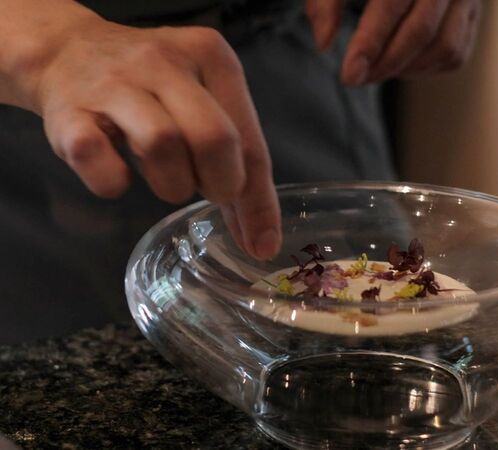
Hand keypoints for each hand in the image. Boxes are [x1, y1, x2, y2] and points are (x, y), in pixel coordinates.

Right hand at [16, 13, 280, 259]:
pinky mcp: (69, 111)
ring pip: (162, 144)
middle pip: (214, 138)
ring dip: (171, 183)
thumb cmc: (151, 88)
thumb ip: (235, 160)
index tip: (263, 244)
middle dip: (221, 184)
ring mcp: (114, 83)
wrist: (68, 51)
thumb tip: (260, 237)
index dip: (259, 201)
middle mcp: (165, 62)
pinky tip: (119, 175)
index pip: (249, 140)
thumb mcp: (202, 105)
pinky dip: (113, 182)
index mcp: (210, 56)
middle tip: (210, 191)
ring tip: (167, 179)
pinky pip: (96, 158)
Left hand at [305, 0, 481, 84]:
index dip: (369, 44)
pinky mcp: (474, 14)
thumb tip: (324, 43)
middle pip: (421, 31)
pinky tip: (400, 64)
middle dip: (384, 64)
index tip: (348, 76)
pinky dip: (426, 69)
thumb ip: (326, 2)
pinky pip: (456, 55)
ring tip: (376, 69)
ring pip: (445, 47)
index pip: (390, 5)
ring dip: (406, 69)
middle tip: (355, 78)